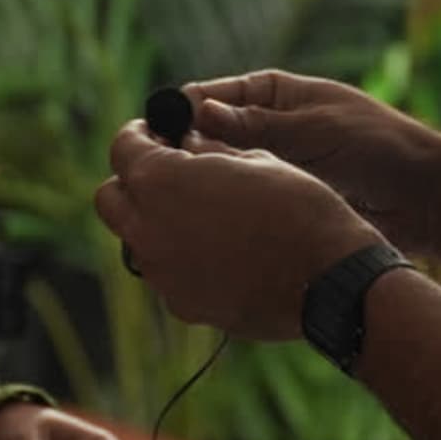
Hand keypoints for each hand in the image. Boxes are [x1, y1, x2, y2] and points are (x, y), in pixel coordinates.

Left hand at [93, 121, 383, 339]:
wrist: (330, 279)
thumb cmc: (299, 208)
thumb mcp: (254, 160)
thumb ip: (207, 152)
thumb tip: (186, 147)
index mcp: (161, 182)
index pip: (122, 148)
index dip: (139, 135)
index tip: (156, 133)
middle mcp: (148, 230)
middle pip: (110, 200)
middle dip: (132, 182)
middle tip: (169, 173)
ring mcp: (163, 274)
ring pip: (136, 241)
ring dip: (155, 223)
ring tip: (203, 216)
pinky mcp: (183, 306)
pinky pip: (167, 275)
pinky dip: (182, 260)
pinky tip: (223, 254)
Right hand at [181, 70, 440, 258]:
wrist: (423, 198)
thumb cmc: (377, 147)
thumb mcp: (315, 130)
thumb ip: (258, 125)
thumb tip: (198, 111)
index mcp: (271, 94)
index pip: (207, 97)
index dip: (179, 115)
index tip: (155, 138)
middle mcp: (263, 128)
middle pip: (204, 139)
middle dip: (182, 156)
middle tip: (157, 180)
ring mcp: (269, 167)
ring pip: (219, 175)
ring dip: (201, 187)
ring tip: (175, 206)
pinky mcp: (278, 201)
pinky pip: (241, 204)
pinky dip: (224, 212)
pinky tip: (205, 227)